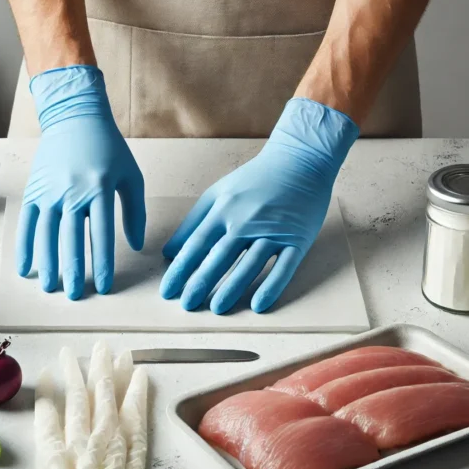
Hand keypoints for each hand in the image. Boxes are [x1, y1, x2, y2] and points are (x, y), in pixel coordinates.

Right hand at [17, 65, 145, 298]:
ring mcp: (49, 192)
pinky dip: (25, 246)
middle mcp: (72, 192)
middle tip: (74, 296)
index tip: (103, 286)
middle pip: (71, 240)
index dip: (102, 264)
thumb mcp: (130, 176)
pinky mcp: (34, 191)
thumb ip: (135, 211)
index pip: (101, 235)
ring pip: (46, 235)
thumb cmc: (107, 148)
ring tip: (50, 288)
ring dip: (47, 264)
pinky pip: (27, 223)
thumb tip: (136, 245)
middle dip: (73, 271)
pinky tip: (26, 268)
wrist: (74, 117)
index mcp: (100, 189)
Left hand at [160, 98, 358, 313]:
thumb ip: (193, 222)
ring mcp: (274, 231)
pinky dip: (271, 287)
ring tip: (217, 309)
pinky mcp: (297, 239)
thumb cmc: (255, 179)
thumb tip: (169, 252)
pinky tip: (258, 305)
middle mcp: (246, 221)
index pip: (197, 245)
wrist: (300, 160)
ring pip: (250, 265)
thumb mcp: (218, 193)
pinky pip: (284, 267)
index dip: (181, 269)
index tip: (167, 291)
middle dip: (201, 283)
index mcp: (224, 210)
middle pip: (220, 257)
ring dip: (232, 289)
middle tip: (187, 305)